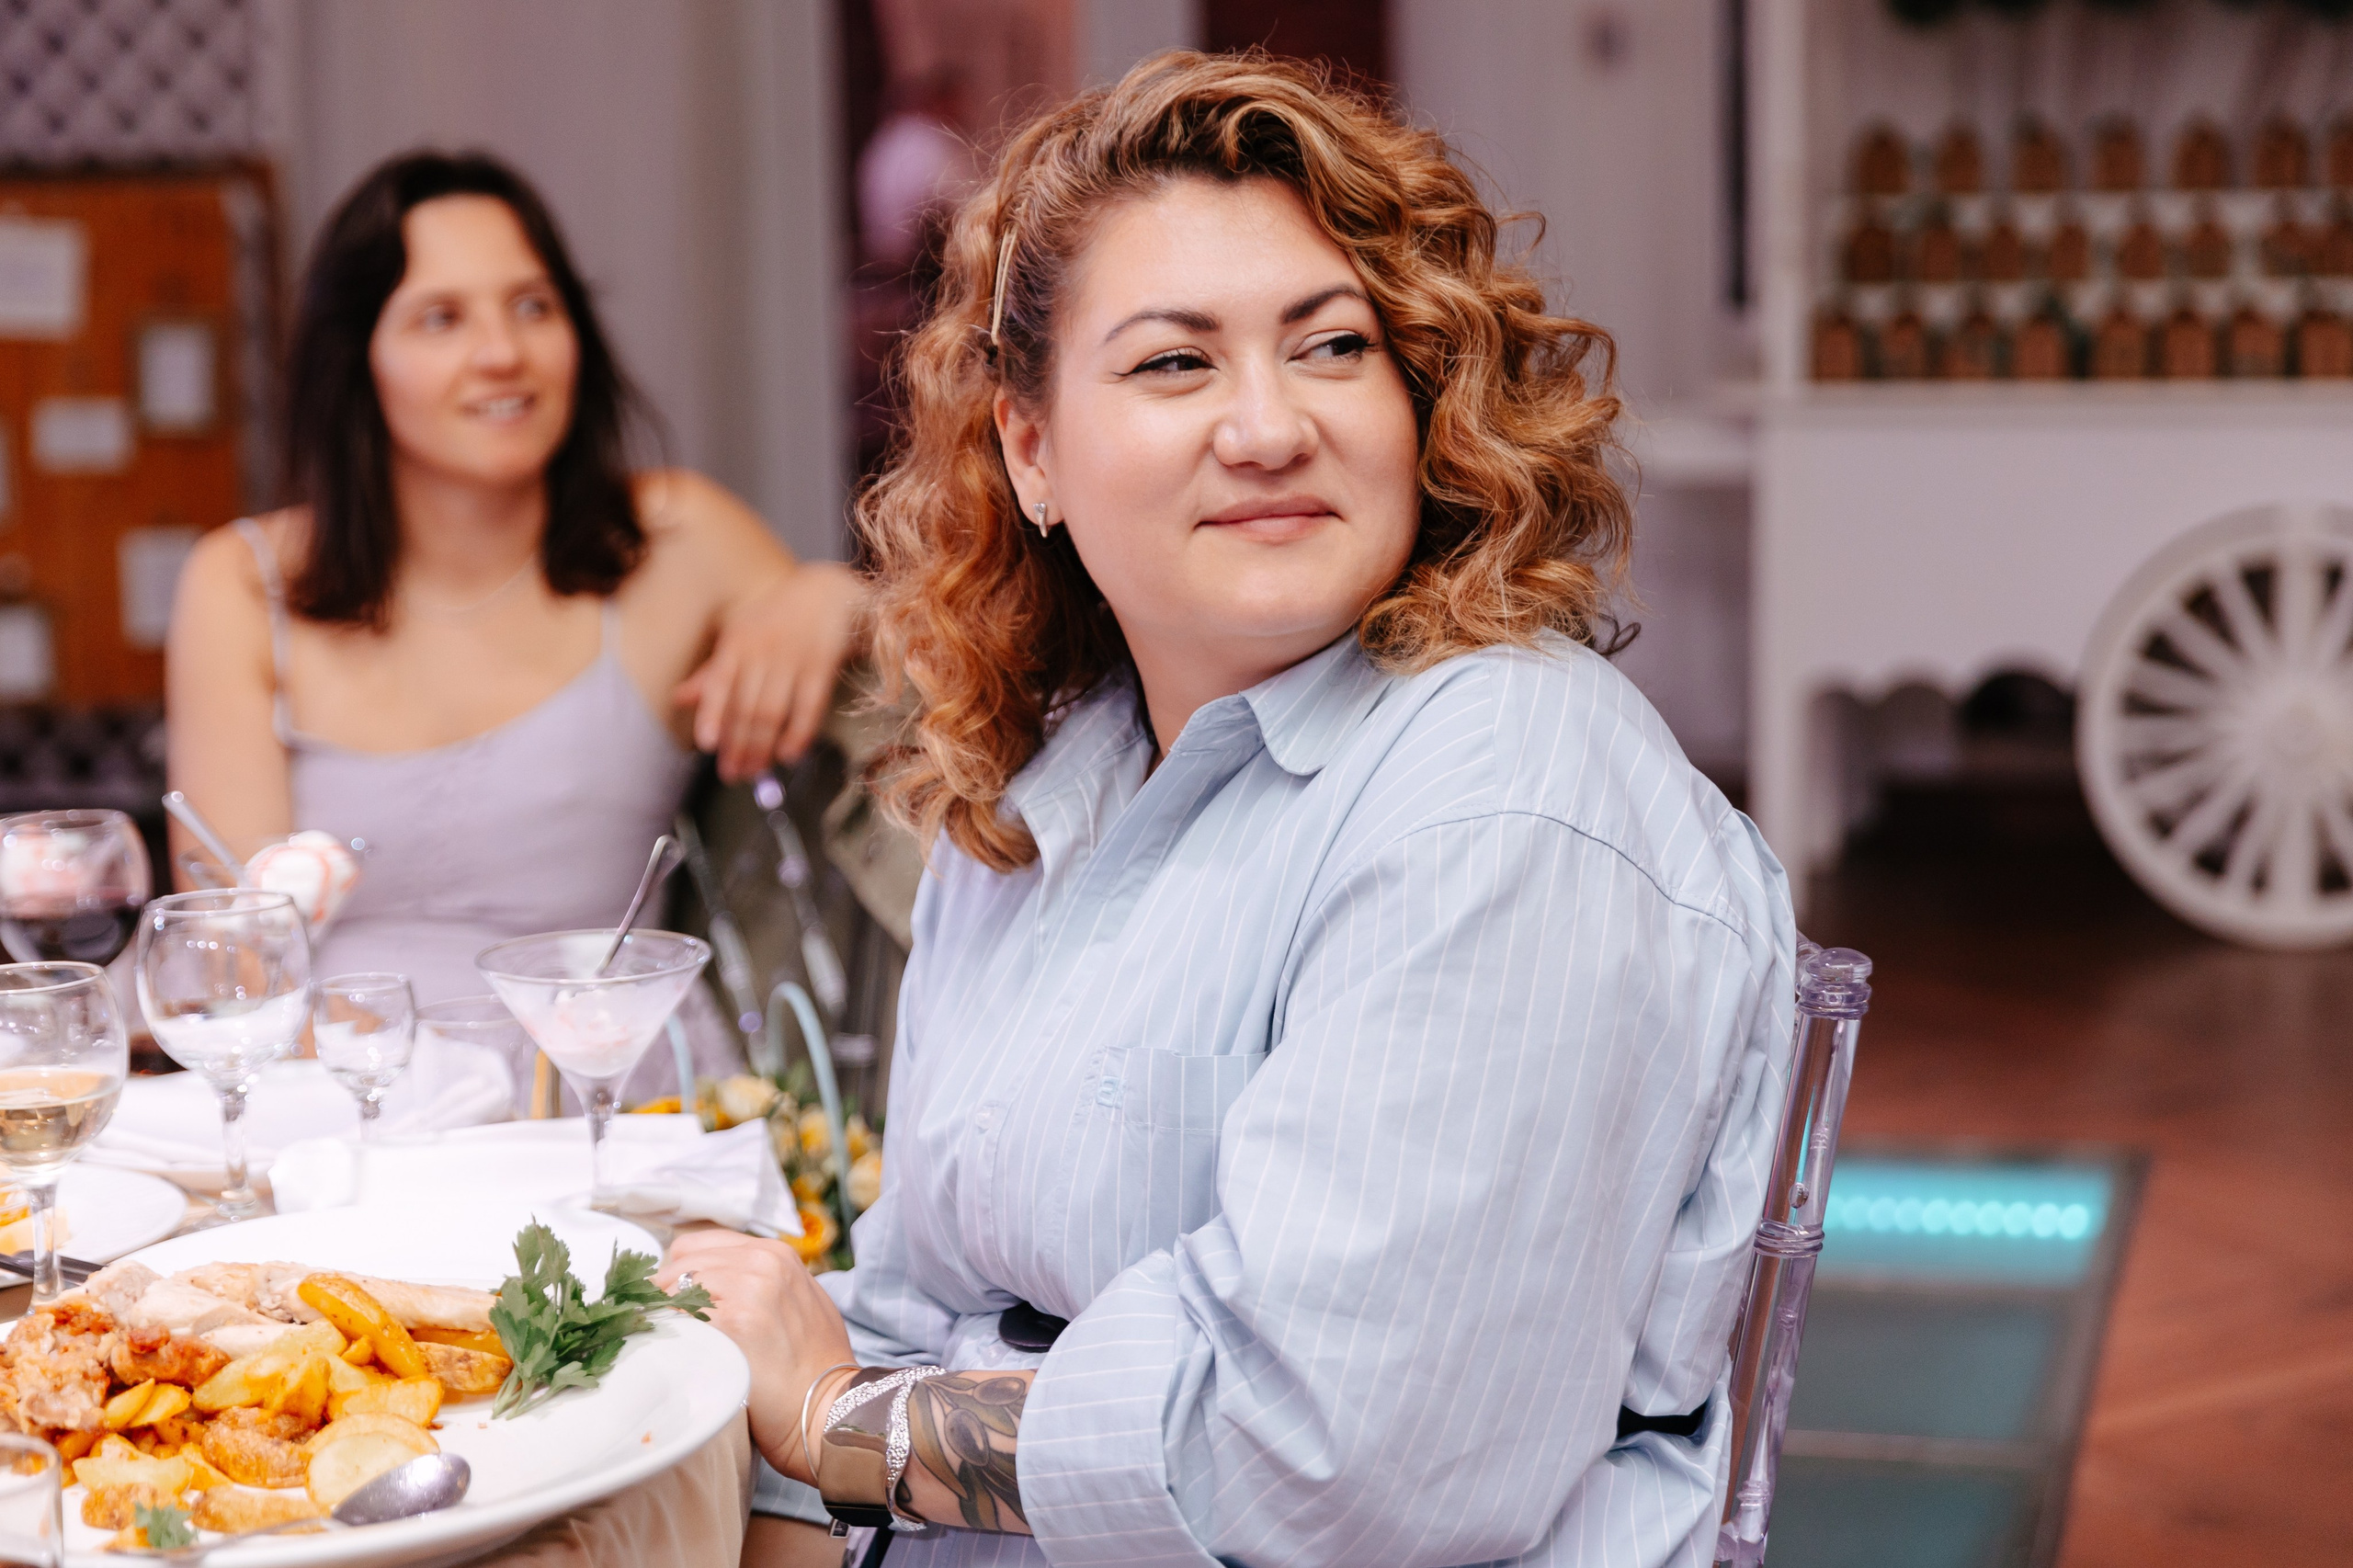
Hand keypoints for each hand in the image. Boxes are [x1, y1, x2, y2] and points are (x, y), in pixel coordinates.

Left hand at [658, 1229, 854, 1481]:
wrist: (830, 1406)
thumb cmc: (814, 1363)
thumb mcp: (797, 1301)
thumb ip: (760, 1282)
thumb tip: (709, 1286)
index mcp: (774, 1253)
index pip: (695, 1246)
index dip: (677, 1276)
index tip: (671, 1302)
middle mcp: (760, 1261)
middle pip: (679, 1264)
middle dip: (665, 1295)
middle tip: (664, 1328)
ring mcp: (747, 1288)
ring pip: (674, 1288)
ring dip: (665, 1315)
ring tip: (673, 1344)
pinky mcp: (733, 1321)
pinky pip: (679, 1318)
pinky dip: (671, 1335)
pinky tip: (678, 1355)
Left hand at [673, 562, 865, 780]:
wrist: (827, 594)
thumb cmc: (775, 619)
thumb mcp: (739, 636)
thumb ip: (712, 672)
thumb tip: (679, 699)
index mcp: (738, 642)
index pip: (720, 682)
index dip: (712, 714)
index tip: (706, 744)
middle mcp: (764, 650)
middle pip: (747, 707)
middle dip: (738, 746)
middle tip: (731, 774)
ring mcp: (794, 659)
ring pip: (774, 712)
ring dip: (763, 747)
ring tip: (754, 771)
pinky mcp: (822, 668)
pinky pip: (809, 707)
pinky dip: (798, 733)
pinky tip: (788, 755)